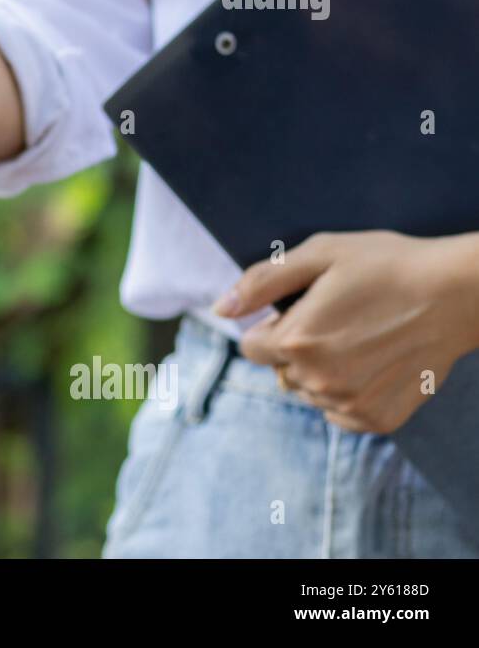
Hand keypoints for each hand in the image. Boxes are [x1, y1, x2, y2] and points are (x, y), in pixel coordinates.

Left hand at [219, 230, 478, 432]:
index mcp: (294, 341)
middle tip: (338, 321)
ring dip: (322, 373)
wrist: (457, 293)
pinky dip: (349, 394)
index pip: (252, 347)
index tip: (303, 311)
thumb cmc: (386, 265)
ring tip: (360, 340)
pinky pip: (340, 413)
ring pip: (309, 393)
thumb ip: (261, 283)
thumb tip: (220, 308)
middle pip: (280, 370)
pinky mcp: (377, 419)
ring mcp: (349, 404)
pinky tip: (373, 364)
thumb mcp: (318, 256)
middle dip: (296, 348)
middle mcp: (317, 380)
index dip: (273, 326)